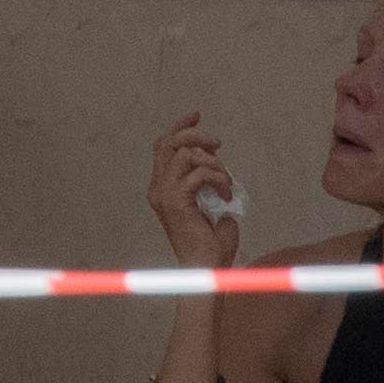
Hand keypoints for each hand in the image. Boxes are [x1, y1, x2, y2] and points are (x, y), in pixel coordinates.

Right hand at [149, 113, 245, 254]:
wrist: (207, 267)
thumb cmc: (212, 243)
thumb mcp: (211, 203)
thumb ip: (208, 181)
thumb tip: (216, 161)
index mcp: (162, 187)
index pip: (163, 146)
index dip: (179, 127)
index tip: (196, 115)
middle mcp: (157, 187)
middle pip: (169, 143)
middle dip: (196, 135)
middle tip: (219, 144)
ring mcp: (164, 193)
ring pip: (186, 154)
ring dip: (214, 163)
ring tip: (226, 183)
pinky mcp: (175, 200)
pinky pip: (199, 173)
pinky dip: (219, 179)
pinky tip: (226, 195)